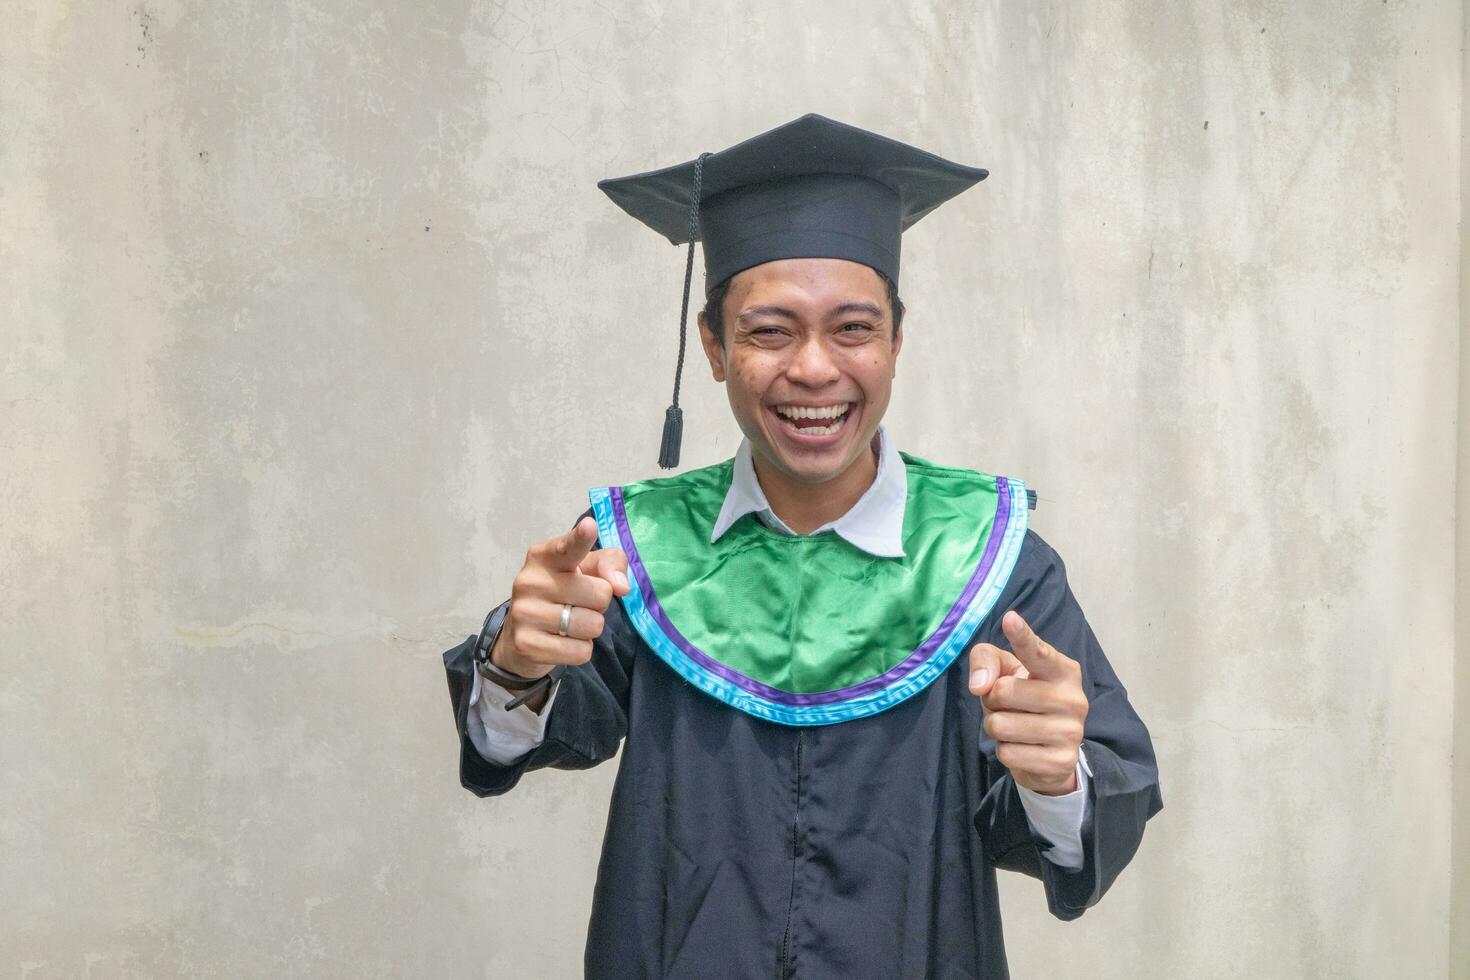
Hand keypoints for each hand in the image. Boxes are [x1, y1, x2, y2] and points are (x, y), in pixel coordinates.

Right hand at [492, 516, 630, 679]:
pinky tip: (562, 642)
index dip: (581, 538)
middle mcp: (530, 580)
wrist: (521, 638)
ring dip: (590, 629)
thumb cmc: (562, 594)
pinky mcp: (526, 644)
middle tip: (578, 605)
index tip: (590, 527)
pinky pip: (581, 651)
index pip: (568, 547)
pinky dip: (580, 650)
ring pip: (592, 625)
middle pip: (600, 594)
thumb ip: (610, 564)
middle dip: (599, 604)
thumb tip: (620, 586)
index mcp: (544, 556)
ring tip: (570, 624)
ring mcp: (524, 612)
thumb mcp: (587, 570)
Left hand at [968, 610, 1088, 795]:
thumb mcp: (1005, 671)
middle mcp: (1073, 698)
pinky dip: (1005, 752)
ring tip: (1015, 726)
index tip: (1010, 619)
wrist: (1050, 751)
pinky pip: (1007, 754)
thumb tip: (979, 686)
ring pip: (1000, 725)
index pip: (1038, 652)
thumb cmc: (1024, 699)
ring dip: (996, 727)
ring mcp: (1071, 732)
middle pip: (1002, 692)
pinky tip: (1023, 748)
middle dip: (993, 701)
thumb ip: (986, 660)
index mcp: (1063, 670)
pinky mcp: (1061, 762)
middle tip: (1009, 706)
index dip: (1022, 637)